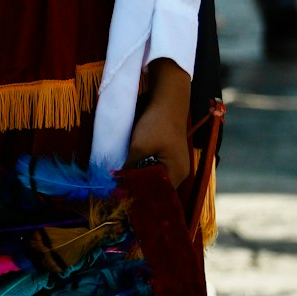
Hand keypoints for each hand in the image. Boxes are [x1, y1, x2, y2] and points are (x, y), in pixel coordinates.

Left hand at [125, 57, 191, 187]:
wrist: (167, 98)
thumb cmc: (156, 123)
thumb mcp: (140, 147)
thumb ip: (130, 167)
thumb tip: (117, 183)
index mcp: (177, 174)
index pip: (158, 196)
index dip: (140, 197)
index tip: (123, 197)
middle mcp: (179, 172)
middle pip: (157, 188)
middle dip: (139, 187)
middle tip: (121, 189)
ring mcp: (175, 162)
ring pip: (155, 177)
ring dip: (140, 176)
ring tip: (124, 179)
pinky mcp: (169, 153)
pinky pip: (156, 167)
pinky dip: (144, 167)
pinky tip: (132, 166)